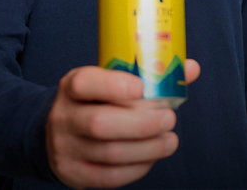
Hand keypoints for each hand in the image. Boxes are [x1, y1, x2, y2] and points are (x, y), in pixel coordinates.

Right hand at [46, 61, 200, 187]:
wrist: (56, 132)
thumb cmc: (95, 102)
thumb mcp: (109, 81)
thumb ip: (148, 75)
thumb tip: (190, 68)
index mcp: (72, 87)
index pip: (85, 84)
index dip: (115, 86)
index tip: (142, 88)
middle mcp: (63, 116)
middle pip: (100, 124)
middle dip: (142, 124)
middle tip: (169, 119)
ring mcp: (65, 148)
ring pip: (109, 153)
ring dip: (147, 148)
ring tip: (169, 141)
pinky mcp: (73, 173)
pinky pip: (109, 176)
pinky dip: (136, 168)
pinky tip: (151, 157)